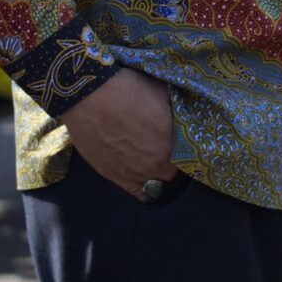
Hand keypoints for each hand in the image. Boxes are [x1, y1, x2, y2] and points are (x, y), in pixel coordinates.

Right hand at [60, 68, 179, 200]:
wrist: (90, 96)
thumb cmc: (129, 89)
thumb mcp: (163, 93)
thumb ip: (176, 111)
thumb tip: (182, 115)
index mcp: (172, 142)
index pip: (190, 157)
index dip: (188, 150)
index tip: (185, 144)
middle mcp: (156, 163)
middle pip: (173, 172)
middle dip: (174, 162)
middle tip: (169, 150)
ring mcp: (134, 173)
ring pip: (156, 183)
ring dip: (157, 174)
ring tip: (154, 161)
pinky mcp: (113, 176)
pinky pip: (136, 192)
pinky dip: (143, 188)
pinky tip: (145, 181)